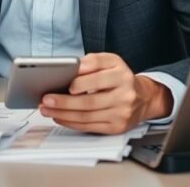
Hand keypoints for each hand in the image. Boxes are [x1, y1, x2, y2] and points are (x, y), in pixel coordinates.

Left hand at [39, 53, 172, 134]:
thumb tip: (72, 67)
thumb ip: (92, 61)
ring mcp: (121, 114)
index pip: (99, 79)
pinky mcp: (116, 127)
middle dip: (64, 102)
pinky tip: (60, 117)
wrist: (143, 97)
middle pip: (90, 101)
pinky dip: (71, 123)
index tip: (66, 85)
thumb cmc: (120, 77)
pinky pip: (89, 127)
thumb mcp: (111, 61)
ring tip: (47, 109)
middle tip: (46, 100)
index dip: (81, 83)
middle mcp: (124, 96)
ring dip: (63, 114)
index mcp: (122, 75)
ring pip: (87, 116)